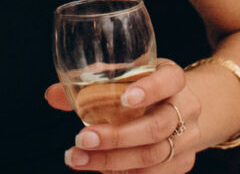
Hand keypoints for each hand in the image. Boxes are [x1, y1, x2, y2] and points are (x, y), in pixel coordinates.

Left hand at [44, 59, 197, 170]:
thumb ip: (91, 82)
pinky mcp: (182, 161)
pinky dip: (124, 173)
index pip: (170, 80)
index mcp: (172, 77)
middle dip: (118, 136)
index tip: (125, 98)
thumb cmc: (144, 86)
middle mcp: (186, 107)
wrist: (181, 107)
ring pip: (154, 156)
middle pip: (157, 127)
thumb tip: (52, 95)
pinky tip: (99, 169)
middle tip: (82, 138)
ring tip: (77, 158)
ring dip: (112, 161)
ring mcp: (187, 138)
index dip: (150, 89)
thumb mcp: (125, 75)